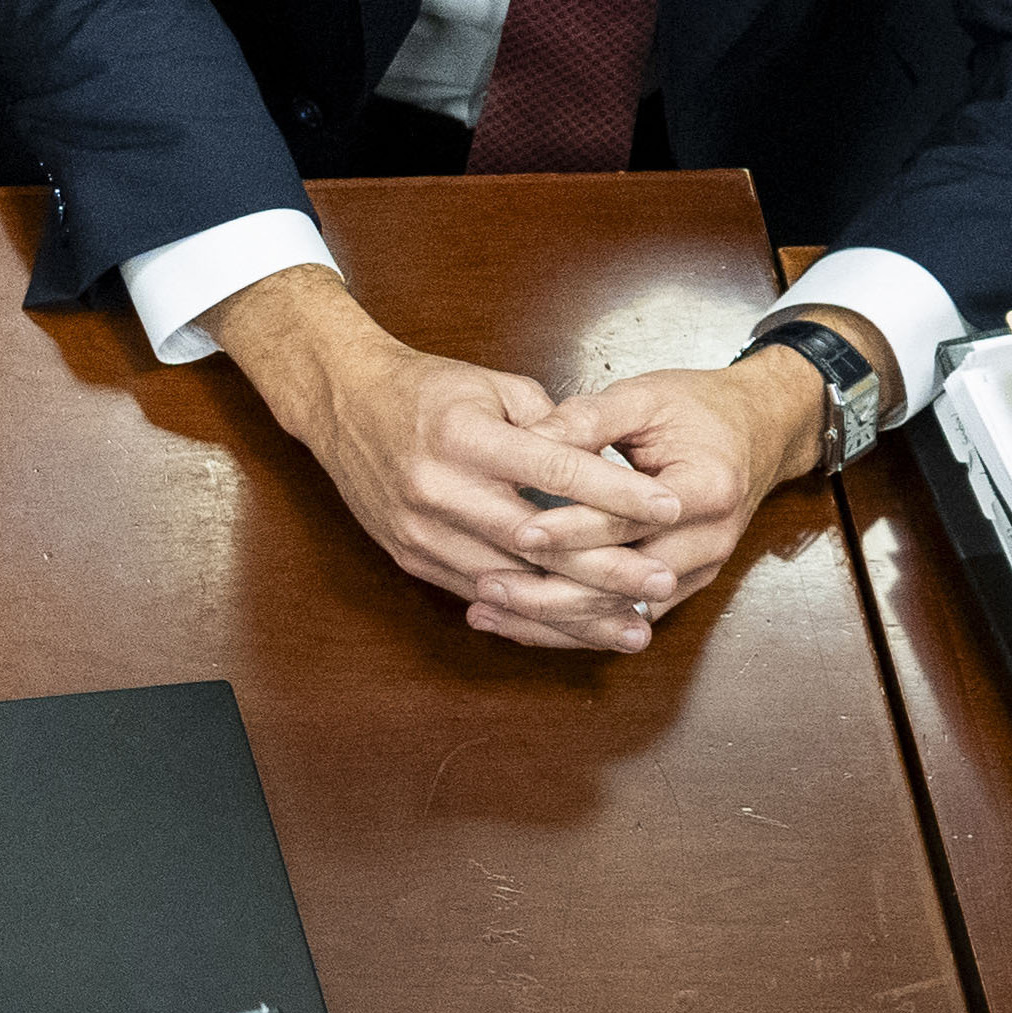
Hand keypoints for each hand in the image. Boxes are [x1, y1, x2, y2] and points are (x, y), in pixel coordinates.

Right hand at [206, 265, 685, 652]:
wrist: (341, 400)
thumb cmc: (424, 390)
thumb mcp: (491, 385)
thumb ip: (553, 424)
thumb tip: (610, 469)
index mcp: (460, 435)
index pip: (554, 469)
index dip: (616, 493)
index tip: (670, 507)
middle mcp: (435, 486)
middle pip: (536, 542)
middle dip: (608, 568)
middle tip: (664, 583)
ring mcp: (418, 528)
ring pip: (511, 582)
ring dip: (576, 610)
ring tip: (634, 627)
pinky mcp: (409, 555)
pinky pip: (480, 593)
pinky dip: (532, 614)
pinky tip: (574, 626)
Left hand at [483, 341, 829, 636]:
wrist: (758, 430)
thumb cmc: (698, 408)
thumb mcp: (643, 397)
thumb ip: (586, 418)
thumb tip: (524, 437)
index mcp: (708, 488)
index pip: (633, 520)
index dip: (574, 528)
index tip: (520, 531)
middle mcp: (710, 540)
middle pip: (628, 582)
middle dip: (555, 590)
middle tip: (488, 586)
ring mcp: (699, 570)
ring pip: (622, 611)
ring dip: (555, 618)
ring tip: (487, 610)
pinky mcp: (681, 585)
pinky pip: (624, 614)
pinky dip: (573, 623)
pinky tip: (518, 622)